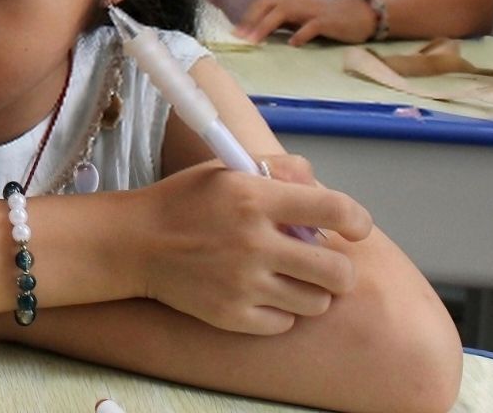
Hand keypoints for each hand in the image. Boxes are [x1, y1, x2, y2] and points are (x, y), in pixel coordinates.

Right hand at [134, 160, 371, 334]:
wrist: (134, 243)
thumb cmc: (185, 201)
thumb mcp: (226, 170)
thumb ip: (278, 169)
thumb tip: (318, 184)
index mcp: (255, 198)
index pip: (336, 210)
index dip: (358, 221)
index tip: (355, 228)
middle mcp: (253, 242)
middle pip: (338, 272)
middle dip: (338, 268)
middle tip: (320, 262)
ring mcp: (243, 283)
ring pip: (316, 302)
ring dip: (310, 290)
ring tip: (287, 277)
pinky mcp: (232, 315)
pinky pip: (284, 323)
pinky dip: (279, 311)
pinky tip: (260, 293)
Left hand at [238, 0, 375, 45]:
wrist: (358, 14)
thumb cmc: (325, 18)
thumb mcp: (298, 17)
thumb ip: (280, 22)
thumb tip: (255, 33)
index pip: (260, 3)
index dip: (246, 17)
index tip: (234, 33)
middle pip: (266, 5)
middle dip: (250, 21)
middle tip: (239, 38)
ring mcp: (311, 8)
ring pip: (283, 12)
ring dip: (266, 27)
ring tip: (255, 41)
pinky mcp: (326, 20)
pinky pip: (310, 26)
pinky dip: (300, 35)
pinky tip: (292, 44)